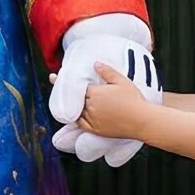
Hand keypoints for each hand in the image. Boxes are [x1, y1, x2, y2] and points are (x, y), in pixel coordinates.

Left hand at [52, 14, 156, 166]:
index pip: (76, 86)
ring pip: (75, 112)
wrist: (142, 121)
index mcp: (95, 93)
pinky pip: (80, 124)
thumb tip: (95, 63)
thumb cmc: (134, 99)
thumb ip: (107, 72)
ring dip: (70, 106)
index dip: (64, 81)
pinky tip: (73, 115)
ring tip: (64, 100)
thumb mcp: (122, 81)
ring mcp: (92, 120)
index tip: (52, 76)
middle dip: (66, 92)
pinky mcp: (95, 130)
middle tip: (56, 84)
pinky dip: (75, 119)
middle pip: (75, 99)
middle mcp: (91, 107)